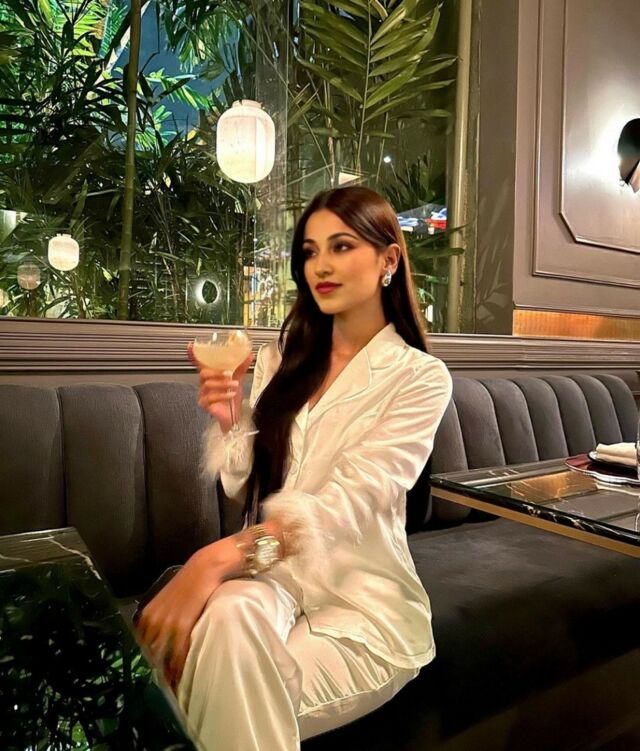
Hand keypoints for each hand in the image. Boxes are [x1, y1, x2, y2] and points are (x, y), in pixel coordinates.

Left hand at [135, 550, 221, 690]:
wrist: (204, 568)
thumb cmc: (189, 583)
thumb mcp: (167, 600)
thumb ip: (161, 617)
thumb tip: (161, 637)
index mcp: (147, 615)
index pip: (141, 646)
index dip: (147, 662)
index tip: (152, 675)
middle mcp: (153, 621)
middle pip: (150, 655)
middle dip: (156, 670)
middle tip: (163, 685)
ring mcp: (166, 624)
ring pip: (162, 657)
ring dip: (167, 673)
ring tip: (173, 686)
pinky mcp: (182, 626)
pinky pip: (178, 653)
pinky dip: (180, 667)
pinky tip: (184, 675)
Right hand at [188, 344, 253, 432]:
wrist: (235, 415)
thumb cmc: (232, 396)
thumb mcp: (238, 379)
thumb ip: (241, 367)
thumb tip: (249, 354)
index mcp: (211, 375)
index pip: (199, 363)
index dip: (193, 355)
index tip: (190, 346)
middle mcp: (204, 383)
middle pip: (203, 373)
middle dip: (216, 372)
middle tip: (228, 374)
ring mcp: (203, 394)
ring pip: (207, 384)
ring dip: (223, 384)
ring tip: (235, 385)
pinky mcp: (205, 404)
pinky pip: (210, 398)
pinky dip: (222, 395)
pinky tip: (231, 395)